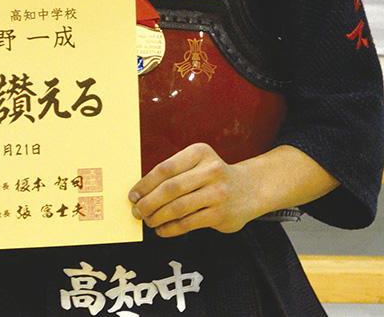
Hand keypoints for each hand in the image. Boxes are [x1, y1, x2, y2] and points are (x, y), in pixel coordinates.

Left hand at [127, 142, 257, 237]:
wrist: (251, 188)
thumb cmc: (213, 176)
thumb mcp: (198, 163)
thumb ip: (174, 173)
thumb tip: (141, 193)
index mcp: (200, 153)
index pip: (165, 169)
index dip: (145, 184)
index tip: (133, 195)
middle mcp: (210, 171)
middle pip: (170, 189)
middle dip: (148, 202)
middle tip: (137, 211)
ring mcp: (217, 193)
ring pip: (177, 208)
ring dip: (157, 217)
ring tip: (148, 221)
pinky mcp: (220, 215)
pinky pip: (187, 224)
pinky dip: (169, 229)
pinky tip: (161, 230)